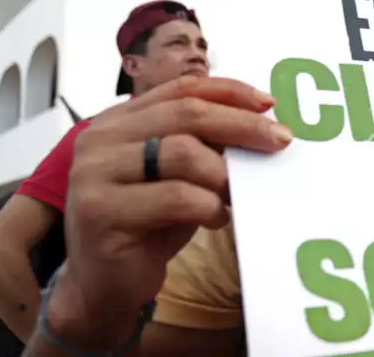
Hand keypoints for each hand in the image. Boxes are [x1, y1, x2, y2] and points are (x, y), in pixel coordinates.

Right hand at [46, 77, 286, 348]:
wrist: (104, 284)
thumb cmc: (150, 223)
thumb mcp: (178, 174)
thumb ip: (203, 143)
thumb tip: (263, 123)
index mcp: (118, 120)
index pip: (180, 89)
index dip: (228, 92)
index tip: (269, 103)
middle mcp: (100, 139)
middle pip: (186, 114)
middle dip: (242, 125)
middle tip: (280, 141)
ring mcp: (93, 174)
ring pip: (182, 153)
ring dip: (223, 175)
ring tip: (235, 195)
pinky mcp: (100, 211)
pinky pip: (176, 197)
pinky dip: (209, 206)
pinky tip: (215, 219)